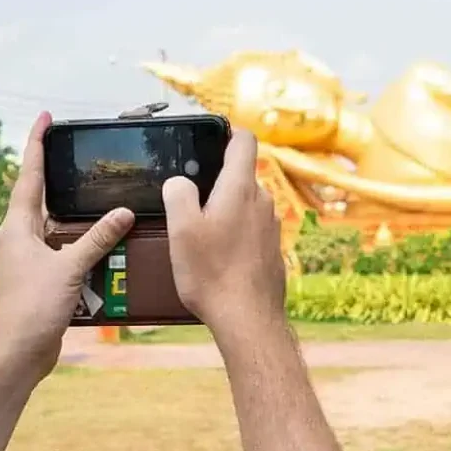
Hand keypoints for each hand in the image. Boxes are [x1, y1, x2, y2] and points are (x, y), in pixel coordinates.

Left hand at [0, 112, 134, 372]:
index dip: (37, 145)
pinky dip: (85, 241)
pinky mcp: (43, 277)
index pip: (29, 176)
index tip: (46, 119)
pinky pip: (67, 248)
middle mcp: (20, 237)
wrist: (19, 350)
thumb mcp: (70, 266)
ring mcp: (30, 257)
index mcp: (18, 226)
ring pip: (57, 224)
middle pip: (40, 196)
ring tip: (102, 194)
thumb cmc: (34, 306)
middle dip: (58, 175)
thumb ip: (98, 237)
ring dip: (77, 212)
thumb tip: (123, 211)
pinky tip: (107, 241)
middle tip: (79, 152)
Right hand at [162, 130, 285, 332]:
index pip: (244, 141)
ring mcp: (270, 224)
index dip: (227, 133)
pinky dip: (234, 232)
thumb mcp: (181, 228)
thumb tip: (181, 181)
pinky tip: (217, 255)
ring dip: (224, 210)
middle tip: (189, 201)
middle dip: (215, 181)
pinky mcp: (272, 247)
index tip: (209, 140)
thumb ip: (178, 193)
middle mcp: (262, 201)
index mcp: (240, 188)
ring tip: (199, 233)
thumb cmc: (212, 273)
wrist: (247, 316)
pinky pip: (251, 227)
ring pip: (245, 203)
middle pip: (240, 175)